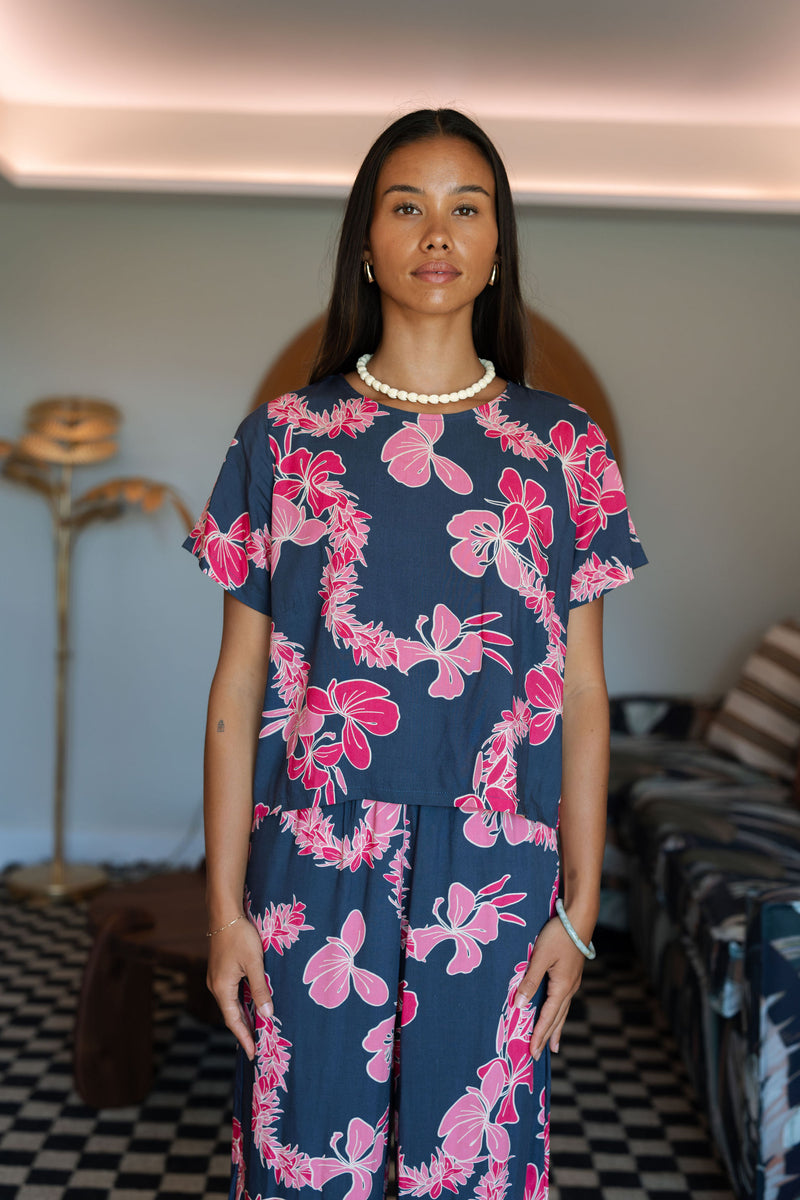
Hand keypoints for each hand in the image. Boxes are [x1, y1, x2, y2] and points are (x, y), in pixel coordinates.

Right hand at [206, 917, 272, 1059]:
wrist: (224, 914)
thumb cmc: (240, 936)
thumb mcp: (254, 963)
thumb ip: (260, 989)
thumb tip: (267, 1014)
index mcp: (222, 988)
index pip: (234, 1021)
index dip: (244, 1037)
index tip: (252, 1054)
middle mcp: (215, 986)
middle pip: (230, 1015)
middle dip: (243, 1031)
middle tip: (256, 1047)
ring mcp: (216, 978)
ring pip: (230, 1004)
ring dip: (242, 1017)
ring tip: (255, 1031)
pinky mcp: (219, 971)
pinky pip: (230, 994)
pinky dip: (239, 1004)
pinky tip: (249, 1006)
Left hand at [513, 916, 585, 1060]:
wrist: (580, 918)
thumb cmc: (558, 935)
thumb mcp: (541, 957)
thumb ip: (530, 981)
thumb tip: (519, 1006)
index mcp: (562, 987)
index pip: (547, 1017)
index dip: (538, 1035)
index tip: (531, 1053)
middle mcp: (570, 988)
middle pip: (556, 1018)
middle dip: (547, 1037)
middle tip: (538, 1056)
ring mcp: (573, 982)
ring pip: (562, 1011)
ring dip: (555, 1028)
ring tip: (553, 1045)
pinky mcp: (572, 974)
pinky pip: (564, 1001)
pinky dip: (558, 1013)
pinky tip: (557, 1013)